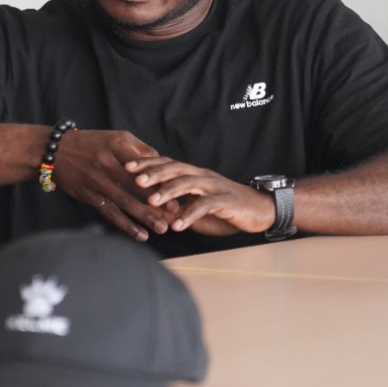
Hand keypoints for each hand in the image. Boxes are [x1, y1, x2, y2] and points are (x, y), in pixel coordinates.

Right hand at [53, 130, 178, 240]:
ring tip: (162, 228)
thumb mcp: (114, 137)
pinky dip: (126, 225)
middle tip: (175, 213)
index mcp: (116, 145)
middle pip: (136, 185)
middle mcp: (106, 163)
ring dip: (144, 217)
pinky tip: (140, 235)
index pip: (143, 163)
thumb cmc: (90, 143)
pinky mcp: (89, 196)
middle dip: (157, 200)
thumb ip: (140, 149)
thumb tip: (164, 163)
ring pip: (125, 202)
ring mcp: (97, 181)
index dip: (159, 177)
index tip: (177, 189)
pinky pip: (110, 213)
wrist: (53, 151)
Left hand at [125, 157, 276, 235]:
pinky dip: (189, 215)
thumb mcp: (197, 210)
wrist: (261, 210)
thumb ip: (178, 209)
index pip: (167, 164)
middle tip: (133, 178)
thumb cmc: (227, 210)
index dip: (147, 164)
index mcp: (194, 174)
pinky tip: (177, 225)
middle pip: (174, 169)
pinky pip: (205, 206)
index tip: (126, 166)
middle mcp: (202, 176)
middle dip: (153, 173)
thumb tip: (156, 214)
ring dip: (168, 192)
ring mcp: (214, 186)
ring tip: (150, 201)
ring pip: (188, 183)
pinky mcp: (226, 201)